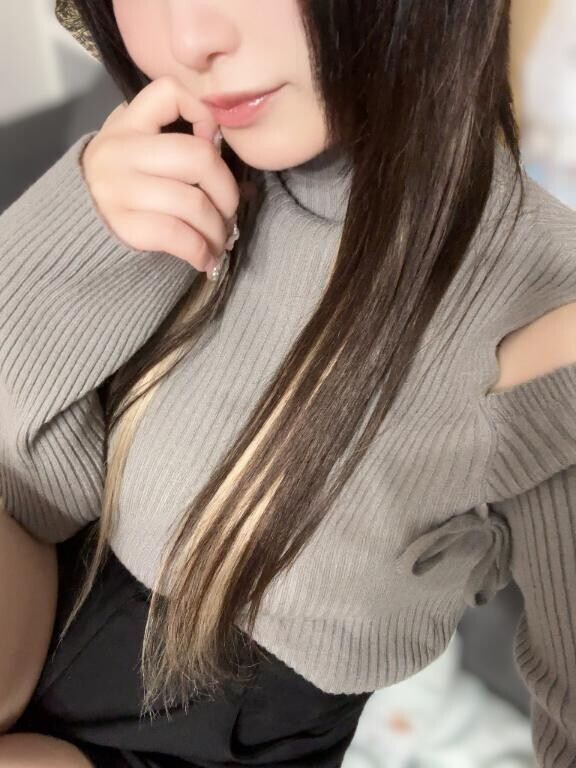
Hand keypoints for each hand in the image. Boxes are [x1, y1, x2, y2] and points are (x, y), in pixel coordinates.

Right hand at [81, 76, 240, 275]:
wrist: (75, 228)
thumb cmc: (122, 188)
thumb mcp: (138, 151)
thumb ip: (174, 143)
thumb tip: (228, 162)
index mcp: (128, 123)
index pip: (170, 92)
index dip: (204, 113)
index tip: (212, 144)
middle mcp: (120, 150)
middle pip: (199, 157)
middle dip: (227, 190)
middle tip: (228, 211)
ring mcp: (119, 188)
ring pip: (193, 203)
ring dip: (217, 229)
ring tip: (219, 240)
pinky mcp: (122, 225)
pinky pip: (177, 235)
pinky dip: (201, 251)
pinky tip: (206, 260)